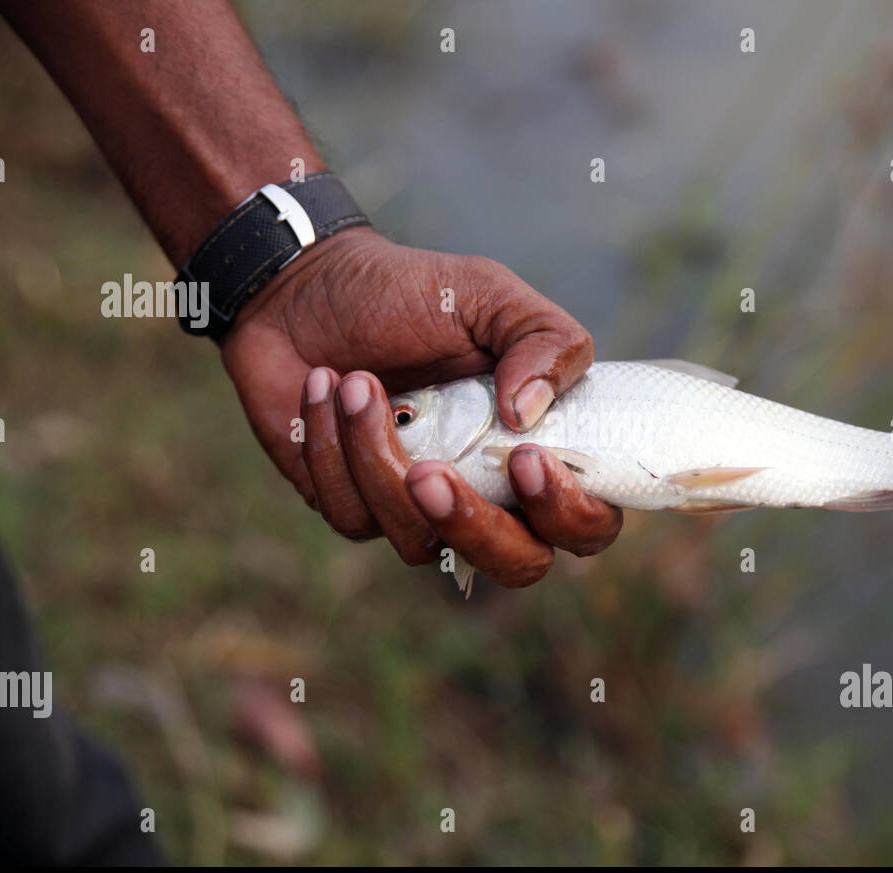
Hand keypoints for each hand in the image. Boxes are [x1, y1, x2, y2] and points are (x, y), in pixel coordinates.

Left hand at [219, 228, 622, 586]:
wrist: (306, 288)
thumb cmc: (411, 294)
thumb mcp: (488, 294)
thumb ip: (543, 338)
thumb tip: (531, 413)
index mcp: (540, 446)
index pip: (587, 522)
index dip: (569, 513)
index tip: (526, 458)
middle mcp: (491, 492)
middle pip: (517, 565)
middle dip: (475, 527)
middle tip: (429, 472)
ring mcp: (421, 509)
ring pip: (420, 542)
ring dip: (380, 460)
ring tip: (355, 382)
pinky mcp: (356, 508)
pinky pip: (353, 516)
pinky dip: (334, 447)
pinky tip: (324, 387)